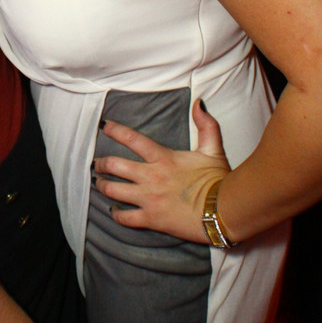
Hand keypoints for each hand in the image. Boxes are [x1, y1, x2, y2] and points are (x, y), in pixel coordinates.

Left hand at [93, 99, 230, 242]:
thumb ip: (205, 125)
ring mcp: (149, 198)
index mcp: (163, 158)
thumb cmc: (218, 180)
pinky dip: (115, 213)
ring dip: (103, 186)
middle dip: (102, 164)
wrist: (224, 211)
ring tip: (99, 184)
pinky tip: (113, 210)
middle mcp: (151, 177)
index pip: (132, 139)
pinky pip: (124, 217)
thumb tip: (198, 103)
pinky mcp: (151, 219)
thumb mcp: (213, 149)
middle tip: (97, 164)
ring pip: (114, 190)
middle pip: (115, 166)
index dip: (115, 130)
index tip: (103, 126)